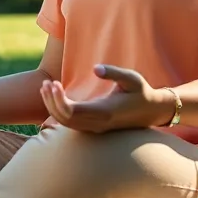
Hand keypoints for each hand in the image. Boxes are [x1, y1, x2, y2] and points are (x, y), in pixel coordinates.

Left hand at [40, 65, 171, 133]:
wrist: (151, 111)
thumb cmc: (141, 92)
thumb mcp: (131, 78)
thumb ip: (114, 73)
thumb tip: (96, 69)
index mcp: (104, 112)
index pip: (71, 112)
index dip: (58, 99)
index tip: (53, 83)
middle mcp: (97, 124)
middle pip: (64, 119)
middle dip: (51, 101)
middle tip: (46, 83)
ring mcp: (95, 128)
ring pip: (66, 123)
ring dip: (52, 107)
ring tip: (46, 87)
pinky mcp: (94, 127)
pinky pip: (71, 124)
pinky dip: (59, 112)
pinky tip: (55, 97)